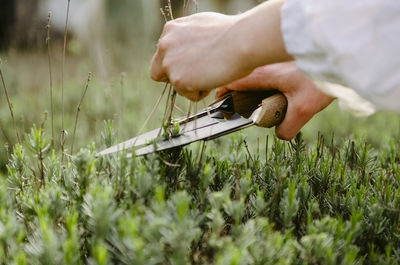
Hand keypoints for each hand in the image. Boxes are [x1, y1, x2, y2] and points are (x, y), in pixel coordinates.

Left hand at [151, 12, 244, 100]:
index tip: (190, 67)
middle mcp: (165, 45)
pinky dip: (201, 93)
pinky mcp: (179, 80)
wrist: (242, 41)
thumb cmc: (231, 32)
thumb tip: (188, 48)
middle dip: (175, 78)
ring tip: (212, 74)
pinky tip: (214, 79)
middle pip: (158, 73)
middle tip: (195, 79)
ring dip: (193, 85)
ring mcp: (170, 63)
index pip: (163, 55)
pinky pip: (189, 95)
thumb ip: (188, 37)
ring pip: (176, 85)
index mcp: (170, 30)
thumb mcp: (202, 25)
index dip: (176, 64)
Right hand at [216, 62, 334, 139]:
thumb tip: (281, 135)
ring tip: (265, 107)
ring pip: (253, 80)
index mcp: (260, 75)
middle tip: (244, 112)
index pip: (230, 82)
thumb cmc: (319, 78)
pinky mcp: (282, 64)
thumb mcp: (303, 109)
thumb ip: (287, 127)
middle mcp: (262, 67)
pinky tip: (281, 97)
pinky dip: (266, 88)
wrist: (337, 57)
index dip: (222, 95)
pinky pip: (266, 76)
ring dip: (254, 93)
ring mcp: (272, 64)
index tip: (221, 107)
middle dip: (238, 98)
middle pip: (239, 82)